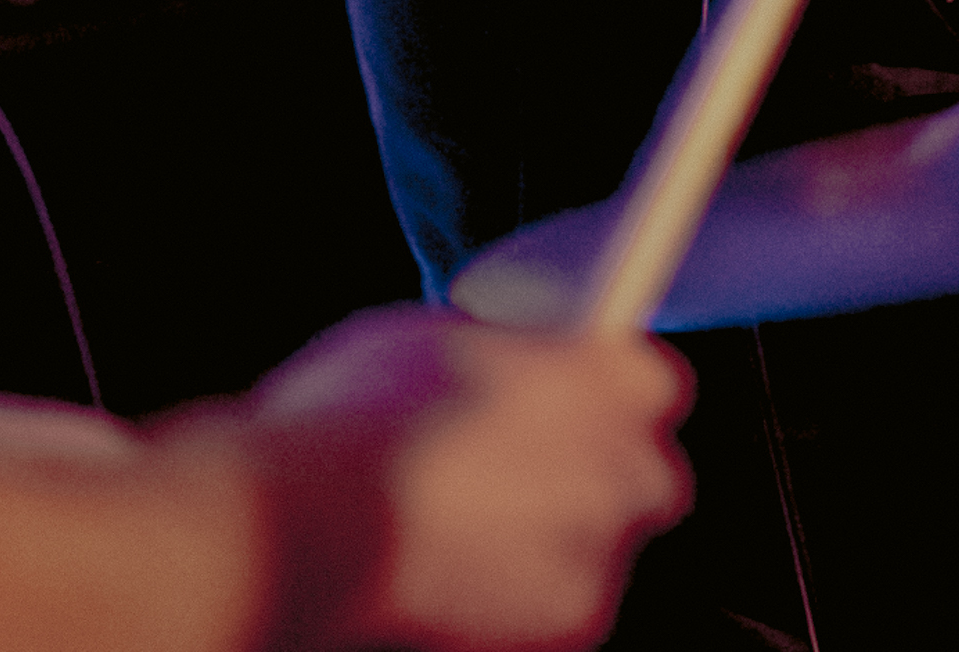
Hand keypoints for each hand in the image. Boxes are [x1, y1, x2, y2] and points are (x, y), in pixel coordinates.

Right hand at [252, 308, 691, 651]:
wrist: (303, 528)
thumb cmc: (350, 419)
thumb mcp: (428, 337)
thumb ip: (500, 354)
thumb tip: (511, 364)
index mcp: (591, 377)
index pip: (655, 383)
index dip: (612, 394)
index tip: (577, 401)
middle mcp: (613, 465)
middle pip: (649, 476)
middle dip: (599, 478)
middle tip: (528, 476)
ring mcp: (594, 555)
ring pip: (603, 550)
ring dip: (555, 542)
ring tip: (470, 533)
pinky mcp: (564, 630)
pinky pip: (561, 610)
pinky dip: (521, 601)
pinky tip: (456, 578)